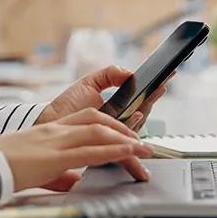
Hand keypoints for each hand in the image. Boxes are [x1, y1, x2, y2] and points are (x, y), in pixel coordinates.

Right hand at [0, 108, 152, 191]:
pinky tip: (127, 153)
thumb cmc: (2, 165)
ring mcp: (56, 141)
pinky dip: (113, 151)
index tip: (125, 131)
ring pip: (98, 132)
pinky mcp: (55, 157)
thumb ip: (58, 170)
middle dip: (123, 129)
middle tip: (140, 140)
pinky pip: (91, 151)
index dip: (110, 122)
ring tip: (142, 147)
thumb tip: (74, 179)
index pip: (86, 118)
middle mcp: (56, 131)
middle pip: (97, 121)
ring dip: (125, 138)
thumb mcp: (36, 165)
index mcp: (50, 130)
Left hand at [38, 65, 170, 132]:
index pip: (140, 98)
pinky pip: (126, 138)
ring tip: (152, 94)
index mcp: (117, 108)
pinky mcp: (108, 145)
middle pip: (143, 111)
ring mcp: (114, 134)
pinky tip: (137, 112)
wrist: (49, 122)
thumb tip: (129, 72)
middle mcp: (119, 122)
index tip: (166, 75)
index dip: (153, 88)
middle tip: (161, 84)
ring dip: (147, 109)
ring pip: (138, 124)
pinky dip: (133, 125)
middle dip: (154, 97)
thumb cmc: (67, 106)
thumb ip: (109, 74)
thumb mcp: (89, 83)